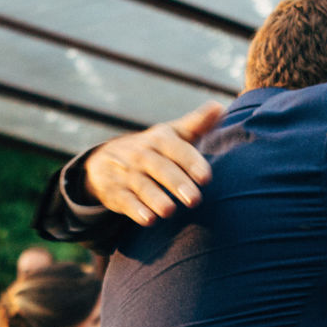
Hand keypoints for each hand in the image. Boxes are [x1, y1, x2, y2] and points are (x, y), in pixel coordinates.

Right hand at [81, 103, 222, 225]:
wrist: (106, 160)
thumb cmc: (152, 149)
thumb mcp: (172, 134)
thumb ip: (197, 123)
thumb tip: (220, 106)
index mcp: (160, 139)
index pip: (177, 149)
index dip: (191, 162)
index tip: (206, 178)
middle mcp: (142, 154)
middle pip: (160, 168)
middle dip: (177, 183)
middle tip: (194, 200)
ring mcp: (127, 173)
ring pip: (142, 185)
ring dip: (155, 198)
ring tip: (169, 211)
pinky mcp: (115, 192)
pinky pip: (125, 201)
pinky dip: (135, 210)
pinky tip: (148, 220)